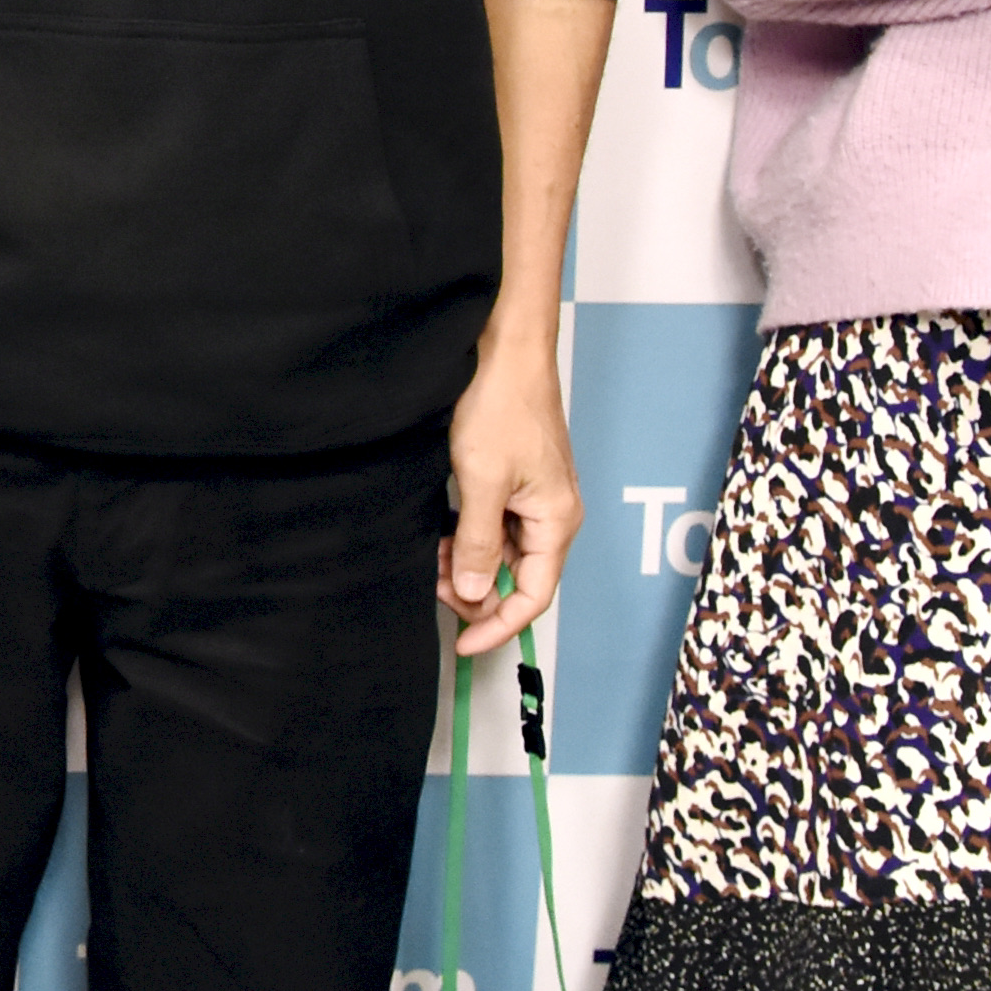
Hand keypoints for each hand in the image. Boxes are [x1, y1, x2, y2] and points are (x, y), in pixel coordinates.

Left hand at [440, 333, 578, 659]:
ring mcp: (534, 496)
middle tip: (434, 583)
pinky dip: (469, 534)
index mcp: (556, 521)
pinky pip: (495, 523)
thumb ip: (480, 544)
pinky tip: (443, 529)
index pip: (534, 597)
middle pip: (518, 577)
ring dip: (469, 561)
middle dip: (476, 590)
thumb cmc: (502, 405)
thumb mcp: (481, 481)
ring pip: (503, 551)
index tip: (463, 643)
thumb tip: (476, 596)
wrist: (504, 347)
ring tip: (433, 554)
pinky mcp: (516, 479)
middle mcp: (552, 514)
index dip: (498, 626)